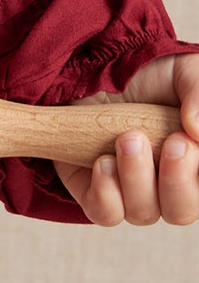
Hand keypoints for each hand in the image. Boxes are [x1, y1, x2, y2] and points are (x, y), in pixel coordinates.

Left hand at [55, 54, 198, 225]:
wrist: (98, 68)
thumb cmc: (152, 77)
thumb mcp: (184, 74)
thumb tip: (198, 132)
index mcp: (195, 165)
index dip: (197, 177)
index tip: (186, 141)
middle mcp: (169, 186)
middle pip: (181, 212)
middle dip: (177, 182)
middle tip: (169, 144)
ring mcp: (131, 192)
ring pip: (143, 213)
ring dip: (136, 178)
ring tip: (126, 139)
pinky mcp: (94, 191)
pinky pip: (104, 213)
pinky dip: (105, 193)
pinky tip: (102, 161)